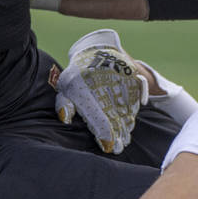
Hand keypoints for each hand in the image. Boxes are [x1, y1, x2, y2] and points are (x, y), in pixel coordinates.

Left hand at [54, 29, 148, 153]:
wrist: (98, 50)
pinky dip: (132, 113)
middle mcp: (102, 83)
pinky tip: (129, 124)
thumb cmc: (77, 75)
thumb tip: (65, 118)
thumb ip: (63, 104)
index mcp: (82, 88)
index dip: (105, 134)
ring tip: (125, 139)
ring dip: (126, 126)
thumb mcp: (65, 86)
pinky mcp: (131, 77)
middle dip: (117, 134)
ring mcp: (118, 79)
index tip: (109, 147)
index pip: (97, 116)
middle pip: (114, 115)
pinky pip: (134, 99)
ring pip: (125, 109)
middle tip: (119, 148)